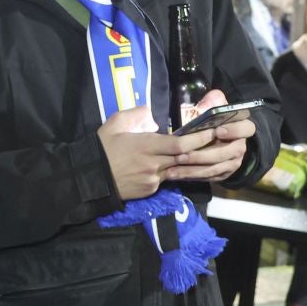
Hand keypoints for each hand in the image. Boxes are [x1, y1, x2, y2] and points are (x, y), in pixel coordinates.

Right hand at [97, 106, 218, 199]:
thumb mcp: (115, 123)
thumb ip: (136, 114)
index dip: (199, 139)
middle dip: (201, 150)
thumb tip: (151, 115)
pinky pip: (164, 179)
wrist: (91, 178)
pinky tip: (172, 166)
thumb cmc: (103, 148)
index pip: (181, 144)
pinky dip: (170, 171)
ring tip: (200, 154)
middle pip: (184, 157)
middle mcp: (154, 164)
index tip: (213, 131)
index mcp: (147, 145)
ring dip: (188, 162)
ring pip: (177, 170)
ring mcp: (153, 179)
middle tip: (216, 141)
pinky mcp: (149, 190)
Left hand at [169, 89, 255, 182]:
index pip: (246, 129)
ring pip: (214, 169)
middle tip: (181, 155)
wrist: (219, 139)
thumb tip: (203, 105)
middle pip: (224, 154)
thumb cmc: (215, 120)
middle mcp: (240, 148)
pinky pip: (207, 177)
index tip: (217, 130)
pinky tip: (175, 175)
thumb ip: (212, 101)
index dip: (234, 130)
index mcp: (243, 129)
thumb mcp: (216, 106)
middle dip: (201, 155)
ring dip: (192, 170)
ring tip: (172, 169)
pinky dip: (190, 176)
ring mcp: (232, 163)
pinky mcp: (222, 174)